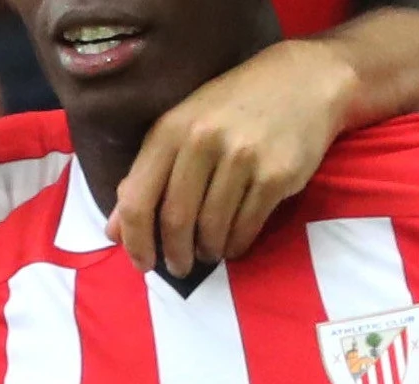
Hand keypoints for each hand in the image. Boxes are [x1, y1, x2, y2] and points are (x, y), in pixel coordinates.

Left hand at [110, 39, 357, 275]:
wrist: (304, 81)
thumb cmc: (233, 108)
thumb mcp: (183, 127)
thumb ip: (146, 176)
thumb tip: (114, 231)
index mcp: (171, 130)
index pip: (138, 198)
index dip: (135, 240)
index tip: (142, 264)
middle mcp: (203, 141)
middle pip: (176, 219)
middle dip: (174, 254)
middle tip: (179, 267)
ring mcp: (242, 157)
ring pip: (212, 227)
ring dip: (207, 251)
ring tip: (209, 253)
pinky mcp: (276, 175)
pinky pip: (246, 226)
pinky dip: (235, 245)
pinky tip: (232, 245)